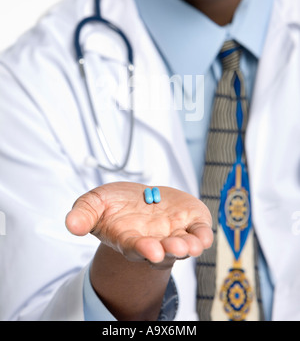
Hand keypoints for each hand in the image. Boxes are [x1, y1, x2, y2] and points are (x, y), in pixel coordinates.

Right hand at [66, 182, 212, 266]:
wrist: (139, 201)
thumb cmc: (116, 205)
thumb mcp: (94, 204)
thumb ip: (83, 214)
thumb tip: (71, 224)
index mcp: (129, 239)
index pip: (136, 248)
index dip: (143, 250)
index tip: (151, 251)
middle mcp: (154, 241)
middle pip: (164, 250)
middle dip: (170, 250)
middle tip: (176, 248)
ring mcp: (175, 233)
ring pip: (185, 244)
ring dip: (190, 246)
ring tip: (192, 245)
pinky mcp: (190, 222)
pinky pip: (200, 231)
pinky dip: (204, 234)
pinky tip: (204, 235)